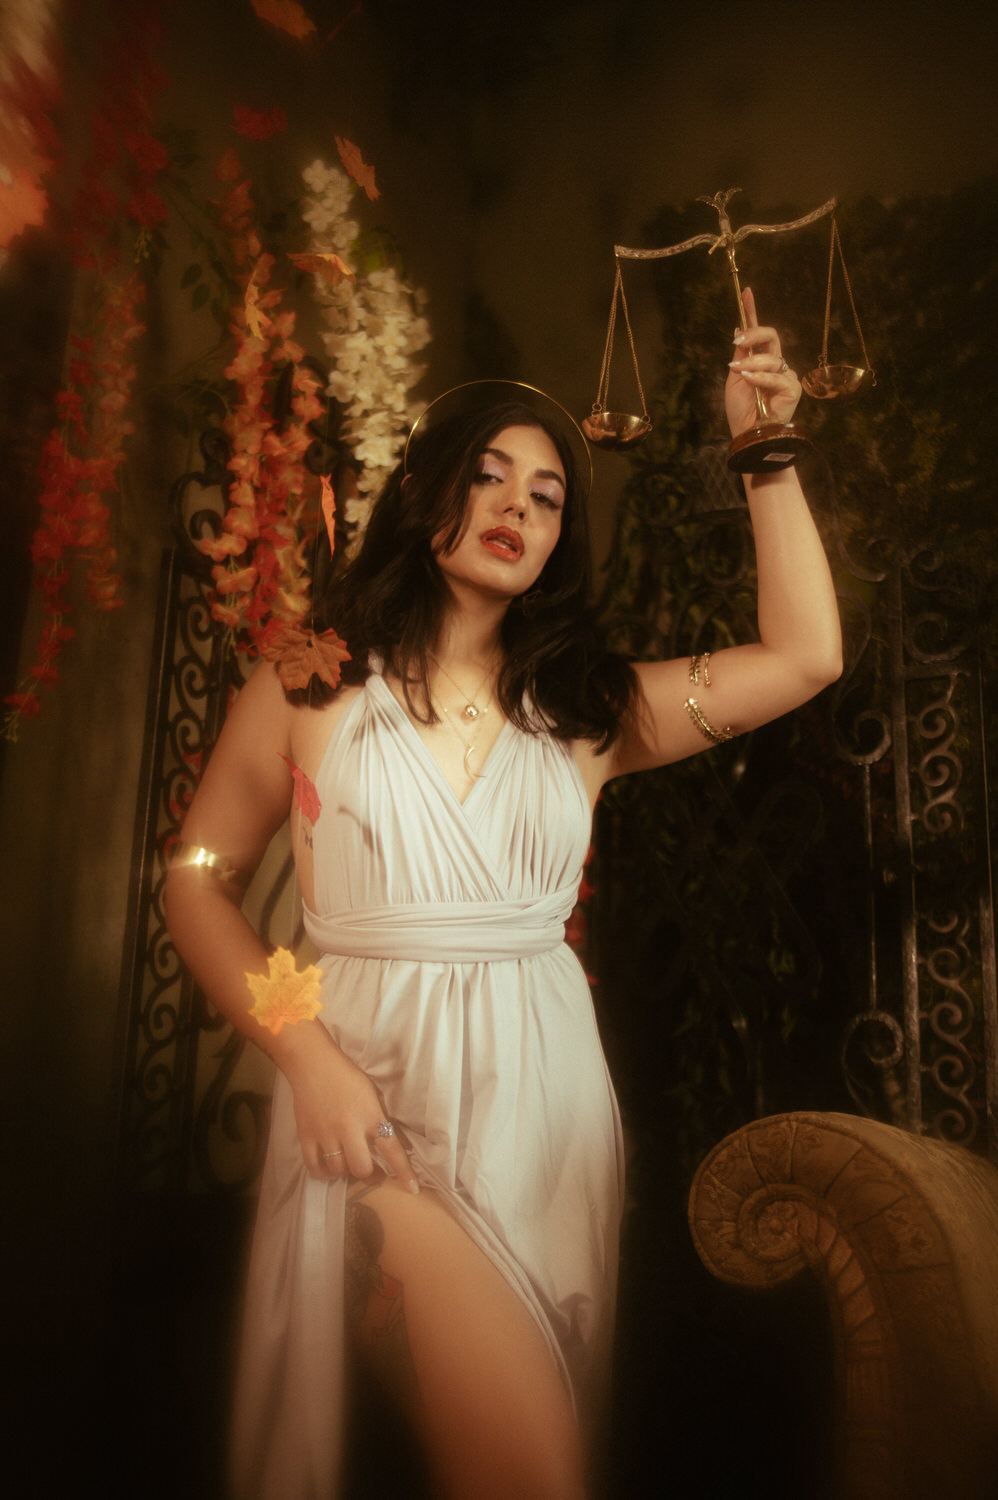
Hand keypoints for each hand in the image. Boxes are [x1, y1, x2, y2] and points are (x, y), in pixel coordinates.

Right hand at [285, 1029, 419, 1192]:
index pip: (392, 1150)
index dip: (403, 1172)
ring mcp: (326, 1134)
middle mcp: (349, 1128)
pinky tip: (327, 1167)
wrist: (313, 1063)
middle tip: (365, 1165)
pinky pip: (315, 1167)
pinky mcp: (306, 1136)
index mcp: (370, 1115)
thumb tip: (384, 1143)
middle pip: (362, 1169)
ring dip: (344, 1170)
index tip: (412, 1189)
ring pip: (338, 1170)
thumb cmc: (346, 1075)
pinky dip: (322, 1172)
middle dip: (366, 1172)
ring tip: (345, 1161)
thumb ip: (377, 1118)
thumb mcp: (371, 1093)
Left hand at [724, 286, 800, 437]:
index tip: (746, 291)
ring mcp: (785, 375)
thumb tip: (738, 329)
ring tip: (739, 372)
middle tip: (738, 340)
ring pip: (771, 357)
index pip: (758, 332)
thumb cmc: (741, 410)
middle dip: (754, 333)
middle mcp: (775, 364)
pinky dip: (761, 377)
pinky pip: (777, 377)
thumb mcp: (734, 378)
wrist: (748, 434)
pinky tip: (749, 380)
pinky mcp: (792, 389)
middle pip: (770, 335)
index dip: (752, 311)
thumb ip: (740, 354)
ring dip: (752, 363)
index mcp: (759, 359)